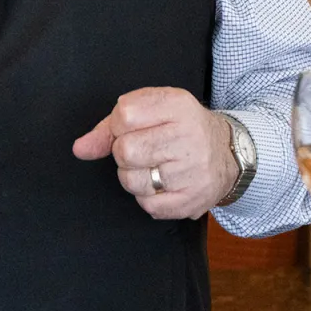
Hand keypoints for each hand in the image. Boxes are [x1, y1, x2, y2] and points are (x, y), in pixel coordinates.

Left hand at [72, 87, 238, 220]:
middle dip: (124, 152)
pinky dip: (147, 196)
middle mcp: (189, 136)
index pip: (125, 115)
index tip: (131, 128)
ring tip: (152, 166)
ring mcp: (193, 171)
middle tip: (143, 150)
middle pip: (125, 150)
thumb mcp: (153, 110)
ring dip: (133, 176)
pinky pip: (147, 204)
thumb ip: (110, 126)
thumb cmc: (181, 128)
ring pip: (132, 180)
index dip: (118, 125)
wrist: (229, 153)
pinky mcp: (192, 199)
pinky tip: (162, 184)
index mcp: (178, 105)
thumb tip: (80, 149)